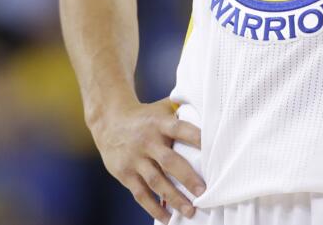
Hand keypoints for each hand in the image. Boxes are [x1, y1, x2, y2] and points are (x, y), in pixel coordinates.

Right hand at [89, 97, 204, 222]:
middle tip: (204, 192)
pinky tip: (168, 218)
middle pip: (168, 160)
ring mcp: (134, 158)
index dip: (196, 137)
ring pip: (155, 181)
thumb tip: (212, 113)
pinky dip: (154, 207)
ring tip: (190, 211)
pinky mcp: (125, 173)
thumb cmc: (145, 117)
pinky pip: (140, 193)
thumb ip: (182, 112)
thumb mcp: (161, 108)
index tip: (213, 149)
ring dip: (173, 198)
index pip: (180, 129)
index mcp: (159, 122)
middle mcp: (147, 140)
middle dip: (187, 177)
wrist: (109, 121)